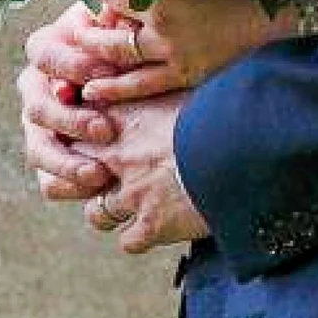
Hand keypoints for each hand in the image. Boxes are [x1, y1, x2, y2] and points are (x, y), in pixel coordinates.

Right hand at [17, 3, 121, 200]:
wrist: (139, 83)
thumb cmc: (130, 46)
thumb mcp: (123, 27)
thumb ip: (116, 21)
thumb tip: (111, 13)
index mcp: (47, 48)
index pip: (44, 55)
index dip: (73, 65)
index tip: (106, 75)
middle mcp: (35, 87)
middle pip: (37, 106)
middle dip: (71, 120)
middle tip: (106, 129)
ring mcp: (39, 126)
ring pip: (37, 148)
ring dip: (66, 162)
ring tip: (98, 173)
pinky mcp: (50, 156)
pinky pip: (47, 179)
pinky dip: (67, 186)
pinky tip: (95, 189)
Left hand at [78, 0, 282, 104]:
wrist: (278, 19)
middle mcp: (163, 18)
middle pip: (110, 21)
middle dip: (90, 27)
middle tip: (78, 30)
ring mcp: (173, 50)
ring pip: (118, 54)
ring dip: (94, 55)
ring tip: (77, 58)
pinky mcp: (185, 74)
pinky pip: (141, 84)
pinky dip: (115, 87)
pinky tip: (93, 91)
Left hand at [80, 90, 209, 252]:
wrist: (244, 148)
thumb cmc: (224, 110)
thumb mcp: (188, 87)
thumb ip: (164, 90)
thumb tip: (173, 76)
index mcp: (127, 116)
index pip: (78, 122)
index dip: (80, 131)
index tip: (92, 135)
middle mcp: (120, 156)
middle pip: (73, 169)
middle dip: (83, 174)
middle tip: (100, 176)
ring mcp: (133, 193)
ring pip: (96, 213)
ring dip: (109, 211)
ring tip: (129, 206)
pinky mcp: (152, 225)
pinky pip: (128, 241)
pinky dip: (138, 237)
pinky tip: (154, 228)